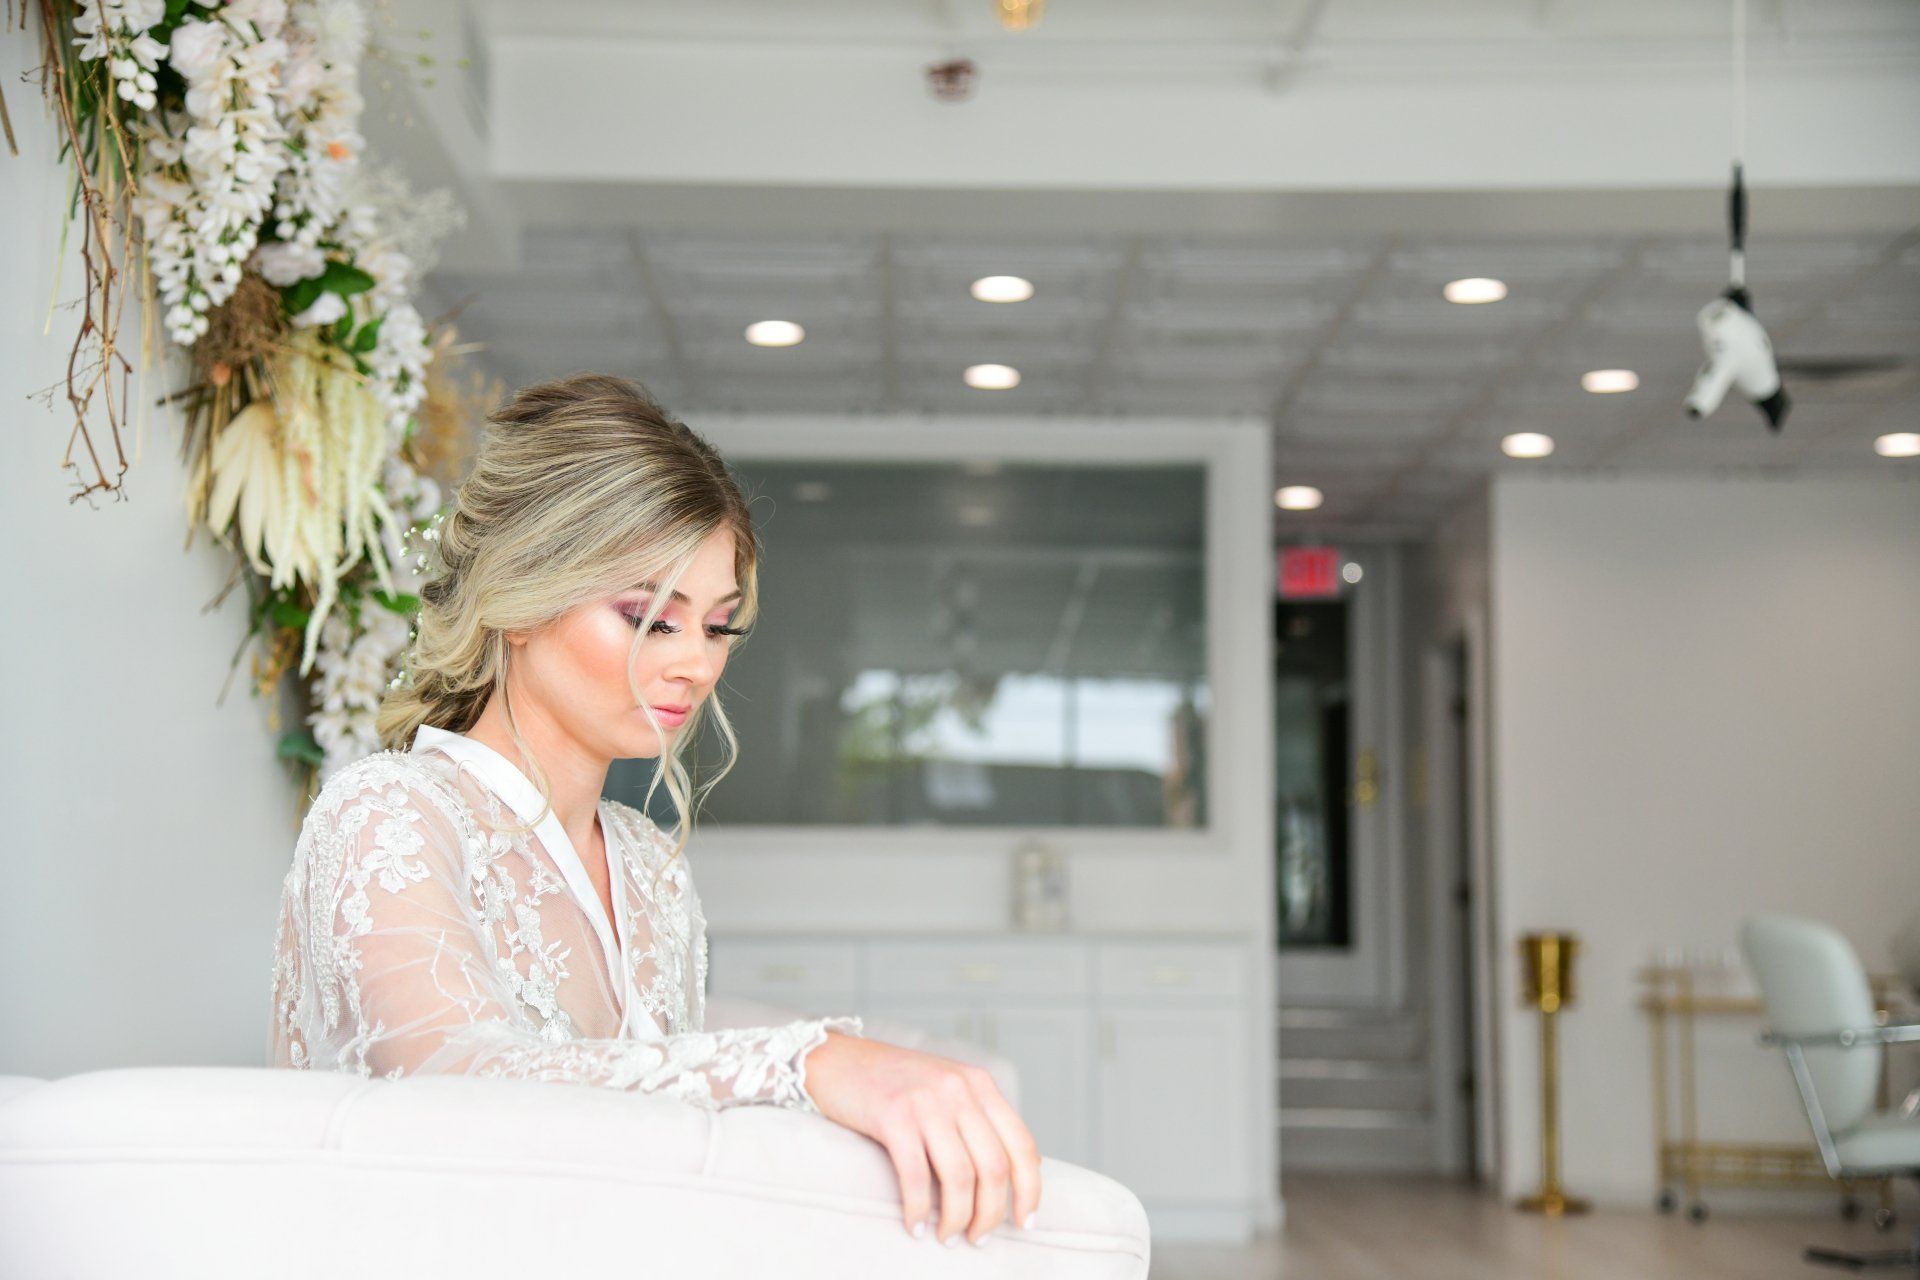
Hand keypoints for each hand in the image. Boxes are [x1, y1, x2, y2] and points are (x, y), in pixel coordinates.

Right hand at [802, 1029, 1041, 1245]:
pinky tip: (915, 1226)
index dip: (1030, 1189)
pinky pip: (916, 1177)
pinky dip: (919, 1210)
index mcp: (979, 1084)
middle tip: (978, 1238)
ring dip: (958, 1218)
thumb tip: (1007, 1175)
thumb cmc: (891, 1085)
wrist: (837, 1059)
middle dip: (990, 1213)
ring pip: (959, 1177)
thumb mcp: (945, 1088)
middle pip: (994, 1167)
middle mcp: (959, 1090)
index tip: (1024, 1221)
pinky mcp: (892, 1116)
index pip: (1022, 1144)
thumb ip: (975, 1119)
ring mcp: (926, 1101)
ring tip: (948, 1237)